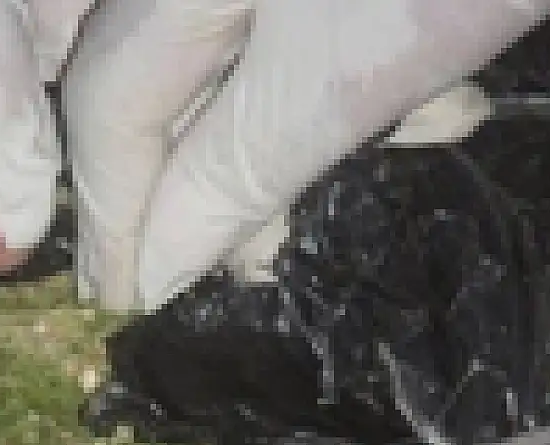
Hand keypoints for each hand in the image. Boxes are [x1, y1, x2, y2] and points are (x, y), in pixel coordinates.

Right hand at [60, 0, 549, 310]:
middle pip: (152, 83)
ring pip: (231, 64)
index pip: (106, 109)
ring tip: (390, 156)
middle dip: (211, 175)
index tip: (123, 302)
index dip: (113, 215)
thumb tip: (156, 268)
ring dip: (299, 131)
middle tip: (253, 255)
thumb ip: (235, 173)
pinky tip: (443, 101)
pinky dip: (348, 79)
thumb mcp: (341, 78)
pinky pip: (288, 38)